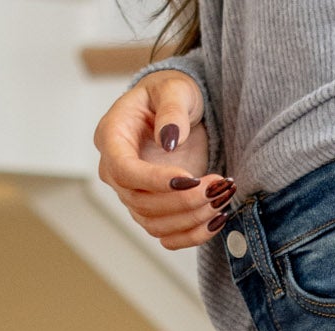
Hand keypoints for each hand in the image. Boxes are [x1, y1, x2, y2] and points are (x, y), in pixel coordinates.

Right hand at [94, 72, 232, 250]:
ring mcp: (133, 195)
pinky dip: (193, 235)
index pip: (125, 171)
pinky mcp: (152, 211)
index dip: (155, 181)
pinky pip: (168, 237)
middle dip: (184, 201)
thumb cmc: (172, 94)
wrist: (179, 112)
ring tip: (222, 197)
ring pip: (155, 225)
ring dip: (192, 219)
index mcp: (112, 137)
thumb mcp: (175, 89)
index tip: (190, 179)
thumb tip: (169, 139)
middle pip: (142, 203)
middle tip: (217, 186)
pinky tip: (217, 220)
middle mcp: (116, 171)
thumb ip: (172, 110)